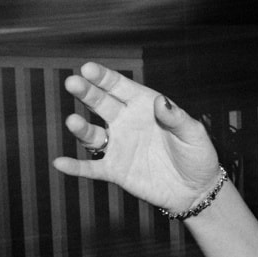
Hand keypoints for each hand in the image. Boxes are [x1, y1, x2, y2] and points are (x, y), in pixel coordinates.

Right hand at [53, 62, 221, 213]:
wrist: (196, 188)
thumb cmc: (197, 155)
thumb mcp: (193, 134)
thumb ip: (176, 118)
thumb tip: (160, 101)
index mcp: (144, 106)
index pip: (120, 87)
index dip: (103, 78)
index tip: (87, 68)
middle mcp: (126, 122)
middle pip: (101, 104)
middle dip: (86, 93)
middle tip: (72, 82)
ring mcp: (119, 146)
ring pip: (93, 135)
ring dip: (81, 128)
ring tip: (72, 121)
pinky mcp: (116, 170)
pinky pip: (91, 168)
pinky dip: (76, 167)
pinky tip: (60, 163)